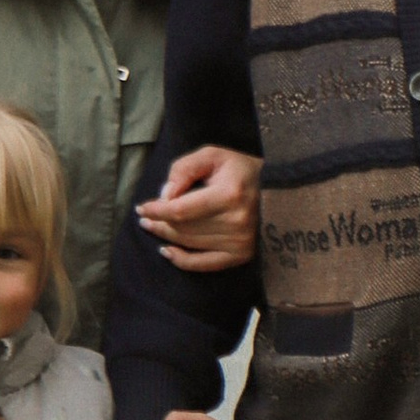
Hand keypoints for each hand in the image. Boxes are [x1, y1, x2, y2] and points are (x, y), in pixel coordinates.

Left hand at [136, 143, 260, 271]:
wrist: (277, 189)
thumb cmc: (239, 169)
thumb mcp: (212, 156)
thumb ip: (184, 169)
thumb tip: (165, 196)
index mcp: (228, 194)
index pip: (181, 210)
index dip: (157, 211)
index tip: (142, 208)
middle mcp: (235, 221)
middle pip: (183, 228)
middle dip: (158, 223)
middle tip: (144, 218)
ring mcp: (240, 241)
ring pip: (189, 243)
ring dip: (166, 237)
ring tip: (153, 227)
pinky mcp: (241, 254)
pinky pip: (204, 264)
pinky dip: (182, 261)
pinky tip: (167, 251)